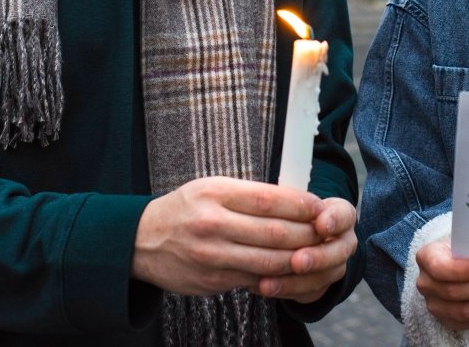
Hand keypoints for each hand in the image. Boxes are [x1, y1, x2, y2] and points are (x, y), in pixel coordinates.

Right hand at [131, 176, 323, 295]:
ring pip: (269, 261)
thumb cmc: (186, 208)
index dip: (300, 204)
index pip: (269, 199)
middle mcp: (213, 224)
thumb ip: (249, 194)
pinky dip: (278, 277)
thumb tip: (295, 201)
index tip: (319, 206)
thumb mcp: (212, 188)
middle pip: (274, 232)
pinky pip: (254, 279)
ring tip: (316, 252)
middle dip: (307, 233)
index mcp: (215, 193)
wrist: (142, 240)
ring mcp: (212, 255)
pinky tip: (292, 270)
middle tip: (326, 232)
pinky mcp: (212, 281)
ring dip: (299, 258)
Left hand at [257, 197, 357, 303]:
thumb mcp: (296, 201)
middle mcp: (344, 242)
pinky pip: (306, 293)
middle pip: (338, 252)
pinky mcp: (320, 286)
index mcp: (342, 216)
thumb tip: (271, 201)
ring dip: (294, 282)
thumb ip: (291, 204)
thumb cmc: (299, 212)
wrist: (301, 233)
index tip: (321, 225)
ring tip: (268, 284)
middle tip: (297, 261)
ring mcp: (335, 266)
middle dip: (317, 258)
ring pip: (322, 278)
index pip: (344, 216)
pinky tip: (262, 287)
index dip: (334, 220)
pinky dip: (284, 291)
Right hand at [415, 239, 468, 330]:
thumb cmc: (461, 248)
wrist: (454, 264)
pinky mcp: (449, 321)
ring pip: (465, 312)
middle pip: (454, 292)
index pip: (439, 268)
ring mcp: (436, 306)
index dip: (461, 271)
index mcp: (426, 258)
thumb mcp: (462, 240)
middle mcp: (426, 284)